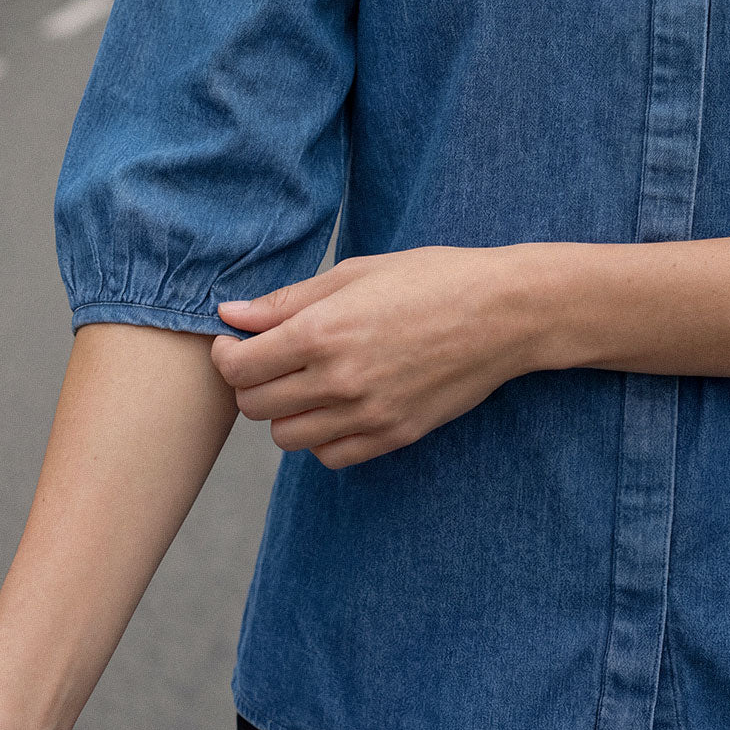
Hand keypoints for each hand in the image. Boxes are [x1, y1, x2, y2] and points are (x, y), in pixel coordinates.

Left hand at [211, 245, 557, 469]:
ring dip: (284, 410)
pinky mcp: (394, 436)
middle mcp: (340, 380)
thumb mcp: (354, 273)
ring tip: (305, 379)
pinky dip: (321, 435)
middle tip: (269, 357)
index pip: (239, 368)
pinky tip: (335, 404)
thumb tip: (231, 314)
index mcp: (324, 331)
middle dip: (250, 381)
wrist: (503, 312)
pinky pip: (330, 455)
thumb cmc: (429, 278)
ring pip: (287, 437)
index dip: (226, 355)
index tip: (235, 341)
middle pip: (255, 406)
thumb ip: (286, 301)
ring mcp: (368, 414)